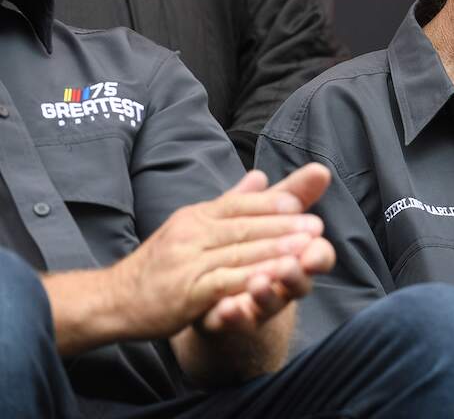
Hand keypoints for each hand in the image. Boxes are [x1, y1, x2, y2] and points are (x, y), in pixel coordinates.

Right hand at [110, 163, 332, 339]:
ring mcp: (187, 262)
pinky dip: (251, 281)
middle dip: (283, 227)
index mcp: (195, 216)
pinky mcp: (186, 292)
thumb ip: (230, 203)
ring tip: (305, 250)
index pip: (238, 204)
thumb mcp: (191, 226)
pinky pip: (224, 283)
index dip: (271, 204)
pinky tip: (274, 280)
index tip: (302, 203)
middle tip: (316, 227)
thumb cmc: (160, 263)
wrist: (114, 299)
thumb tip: (260, 176)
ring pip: (238, 254)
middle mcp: (190, 234)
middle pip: (243, 227)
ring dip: (275, 252)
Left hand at [195, 167, 334, 334]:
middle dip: (293, 271)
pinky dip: (234, 315)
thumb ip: (293, 195)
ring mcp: (261, 305)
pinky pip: (237, 322)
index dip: (319, 251)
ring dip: (266, 293)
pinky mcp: (234, 321)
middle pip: (297, 281)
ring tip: (257, 283)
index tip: (317, 241)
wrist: (222, 291)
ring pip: (270, 303)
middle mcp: (284, 284)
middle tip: (290, 263)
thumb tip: (320, 170)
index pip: (318, 256)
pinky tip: (225, 307)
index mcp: (297, 257)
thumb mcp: (270, 217)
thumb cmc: (255, 247)